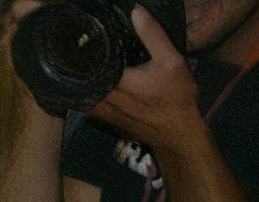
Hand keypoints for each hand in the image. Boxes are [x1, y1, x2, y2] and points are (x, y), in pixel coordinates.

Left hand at [86, 7, 202, 151]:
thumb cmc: (176, 97)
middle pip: (81, 73)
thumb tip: (135, 12)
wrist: (176, 132)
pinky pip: (86, 98)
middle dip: (82, 59)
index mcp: (115, 82)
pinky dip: (88, 87)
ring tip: (85, 58)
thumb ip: (152, 36)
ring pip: (81, 87)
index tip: (83, 35)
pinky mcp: (100, 118)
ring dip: (83, 75)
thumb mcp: (171, 61)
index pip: (88, 60)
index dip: (85, 47)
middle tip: (84, 43)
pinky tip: (94, 76)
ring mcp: (98, 110)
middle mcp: (100, 97)